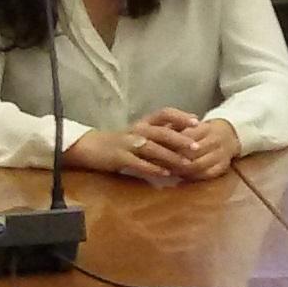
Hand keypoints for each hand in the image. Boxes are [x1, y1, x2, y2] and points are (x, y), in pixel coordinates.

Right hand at [67, 123, 186, 182]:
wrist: (90, 147)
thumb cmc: (121, 141)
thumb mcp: (141, 133)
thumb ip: (162, 131)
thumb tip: (189, 126)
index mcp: (143, 122)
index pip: (164, 113)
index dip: (180, 116)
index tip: (197, 121)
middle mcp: (137, 130)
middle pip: (161, 132)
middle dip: (180, 139)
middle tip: (196, 147)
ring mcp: (127, 143)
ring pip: (152, 148)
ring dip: (170, 156)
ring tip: (186, 163)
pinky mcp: (119, 157)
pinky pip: (138, 163)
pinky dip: (152, 167)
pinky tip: (165, 173)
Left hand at [163, 118, 240, 181]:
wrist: (229, 134)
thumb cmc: (203, 130)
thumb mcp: (190, 124)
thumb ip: (175, 127)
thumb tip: (157, 136)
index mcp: (206, 128)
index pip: (186, 138)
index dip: (171, 145)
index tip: (157, 150)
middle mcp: (215, 141)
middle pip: (191, 153)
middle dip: (174, 160)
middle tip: (158, 164)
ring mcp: (221, 154)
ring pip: (198, 166)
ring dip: (181, 170)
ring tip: (168, 171)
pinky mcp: (224, 166)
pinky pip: (206, 175)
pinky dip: (192, 177)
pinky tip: (182, 176)